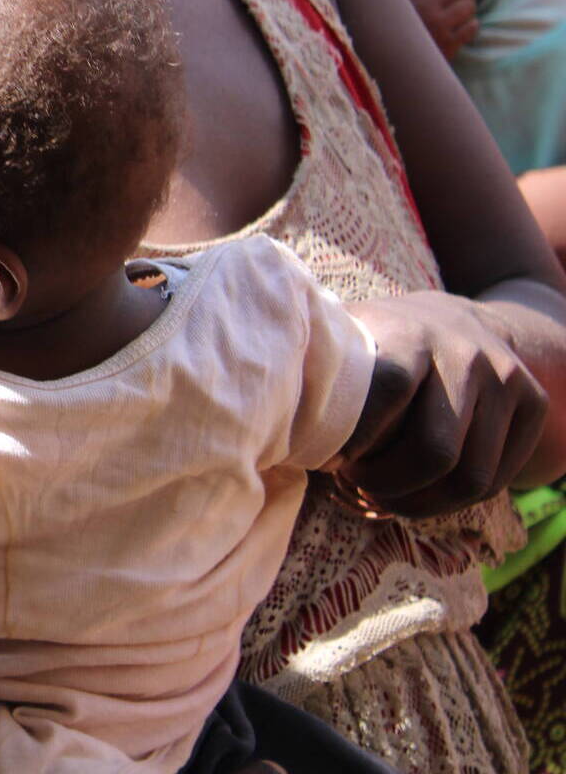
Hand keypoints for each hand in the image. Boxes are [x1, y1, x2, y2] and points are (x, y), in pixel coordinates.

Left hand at [339, 292, 548, 516]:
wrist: (457, 318)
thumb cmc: (383, 340)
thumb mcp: (350, 340)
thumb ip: (326, 376)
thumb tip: (286, 428)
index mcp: (412, 333)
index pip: (391, 389)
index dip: (358, 438)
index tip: (331, 460)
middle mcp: (468, 354)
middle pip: (435, 450)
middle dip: (387, 483)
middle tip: (355, 485)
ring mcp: (507, 379)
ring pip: (470, 476)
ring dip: (419, 502)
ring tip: (381, 496)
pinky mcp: (534, 404)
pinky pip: (497, 480)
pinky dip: (453, 501)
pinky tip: (418, 492)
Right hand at [402, 0, 479, 58]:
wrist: (394, 68)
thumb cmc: (397, 33)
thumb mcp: (396, 7)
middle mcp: (422, 8)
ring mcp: (436, 26)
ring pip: (469, 6)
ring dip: (469, 8)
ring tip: (461, 13)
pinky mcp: (448, 44)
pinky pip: (472, 26)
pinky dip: (471, 25)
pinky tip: (462, 28)